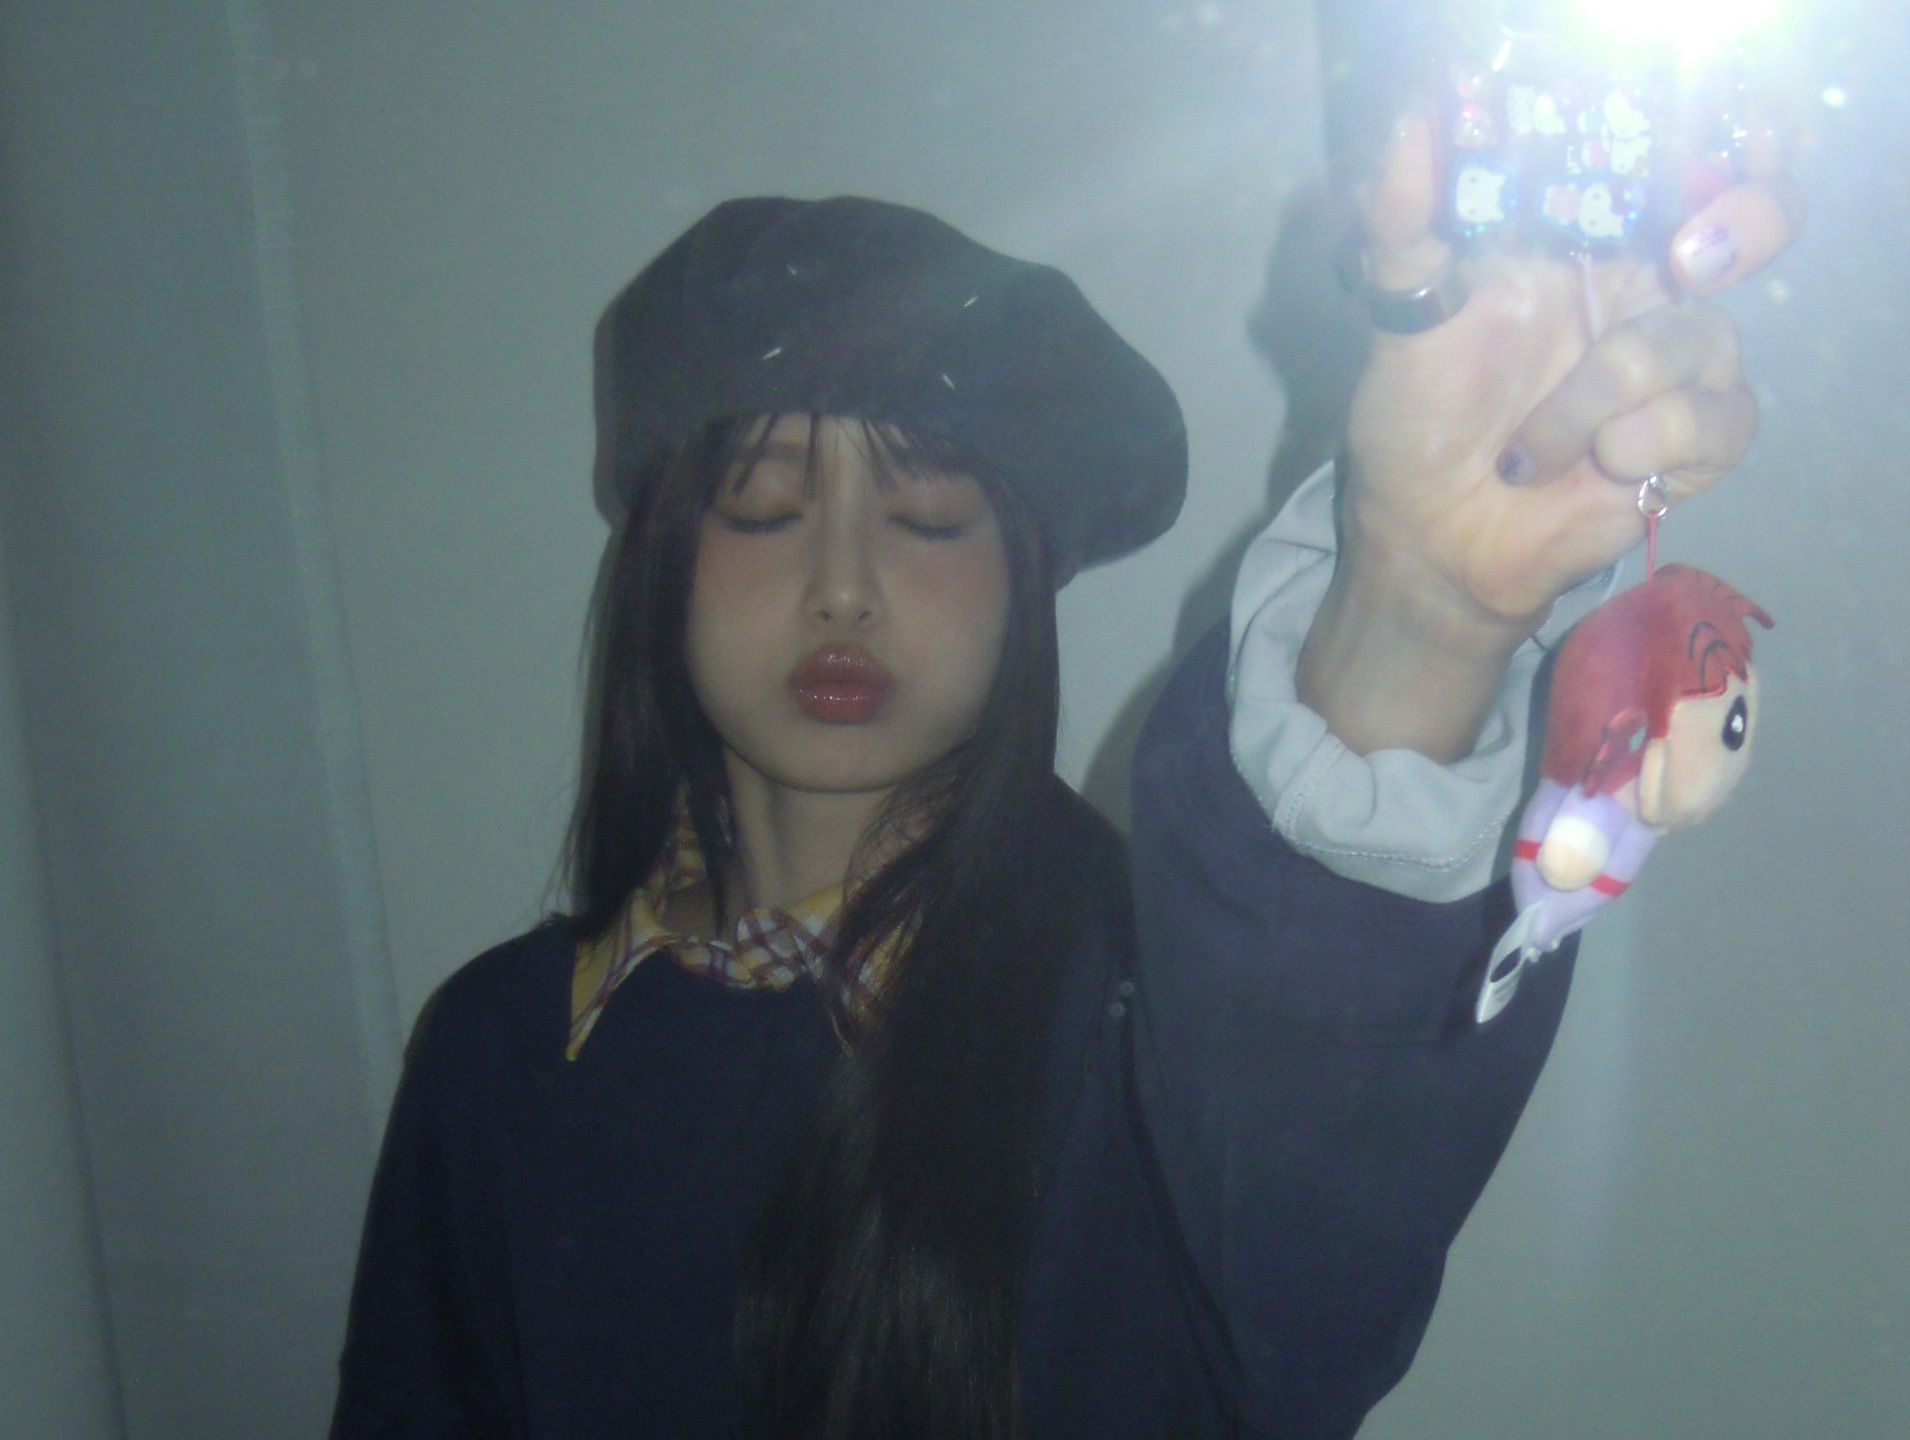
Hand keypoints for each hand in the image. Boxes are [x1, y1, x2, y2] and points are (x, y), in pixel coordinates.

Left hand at [1298, 110, 1801, 761]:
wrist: (1429, 536)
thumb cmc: (1414, 419)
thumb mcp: (1404, 311)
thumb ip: (1407, 223)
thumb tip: (1409, 132)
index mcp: (1583, 242)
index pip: (1676, 163)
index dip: (1716, 145)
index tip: (1702, 163)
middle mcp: (1640, 291)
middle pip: (1751, 220)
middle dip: (1742, 226)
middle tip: (1685, 261)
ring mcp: (1672, 368)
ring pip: (1704, 337)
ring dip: (1602, 398)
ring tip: (1529, 448)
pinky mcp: (1691, 442)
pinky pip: (1720, 419)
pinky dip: (1651, 443)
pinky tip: (1601, 466)